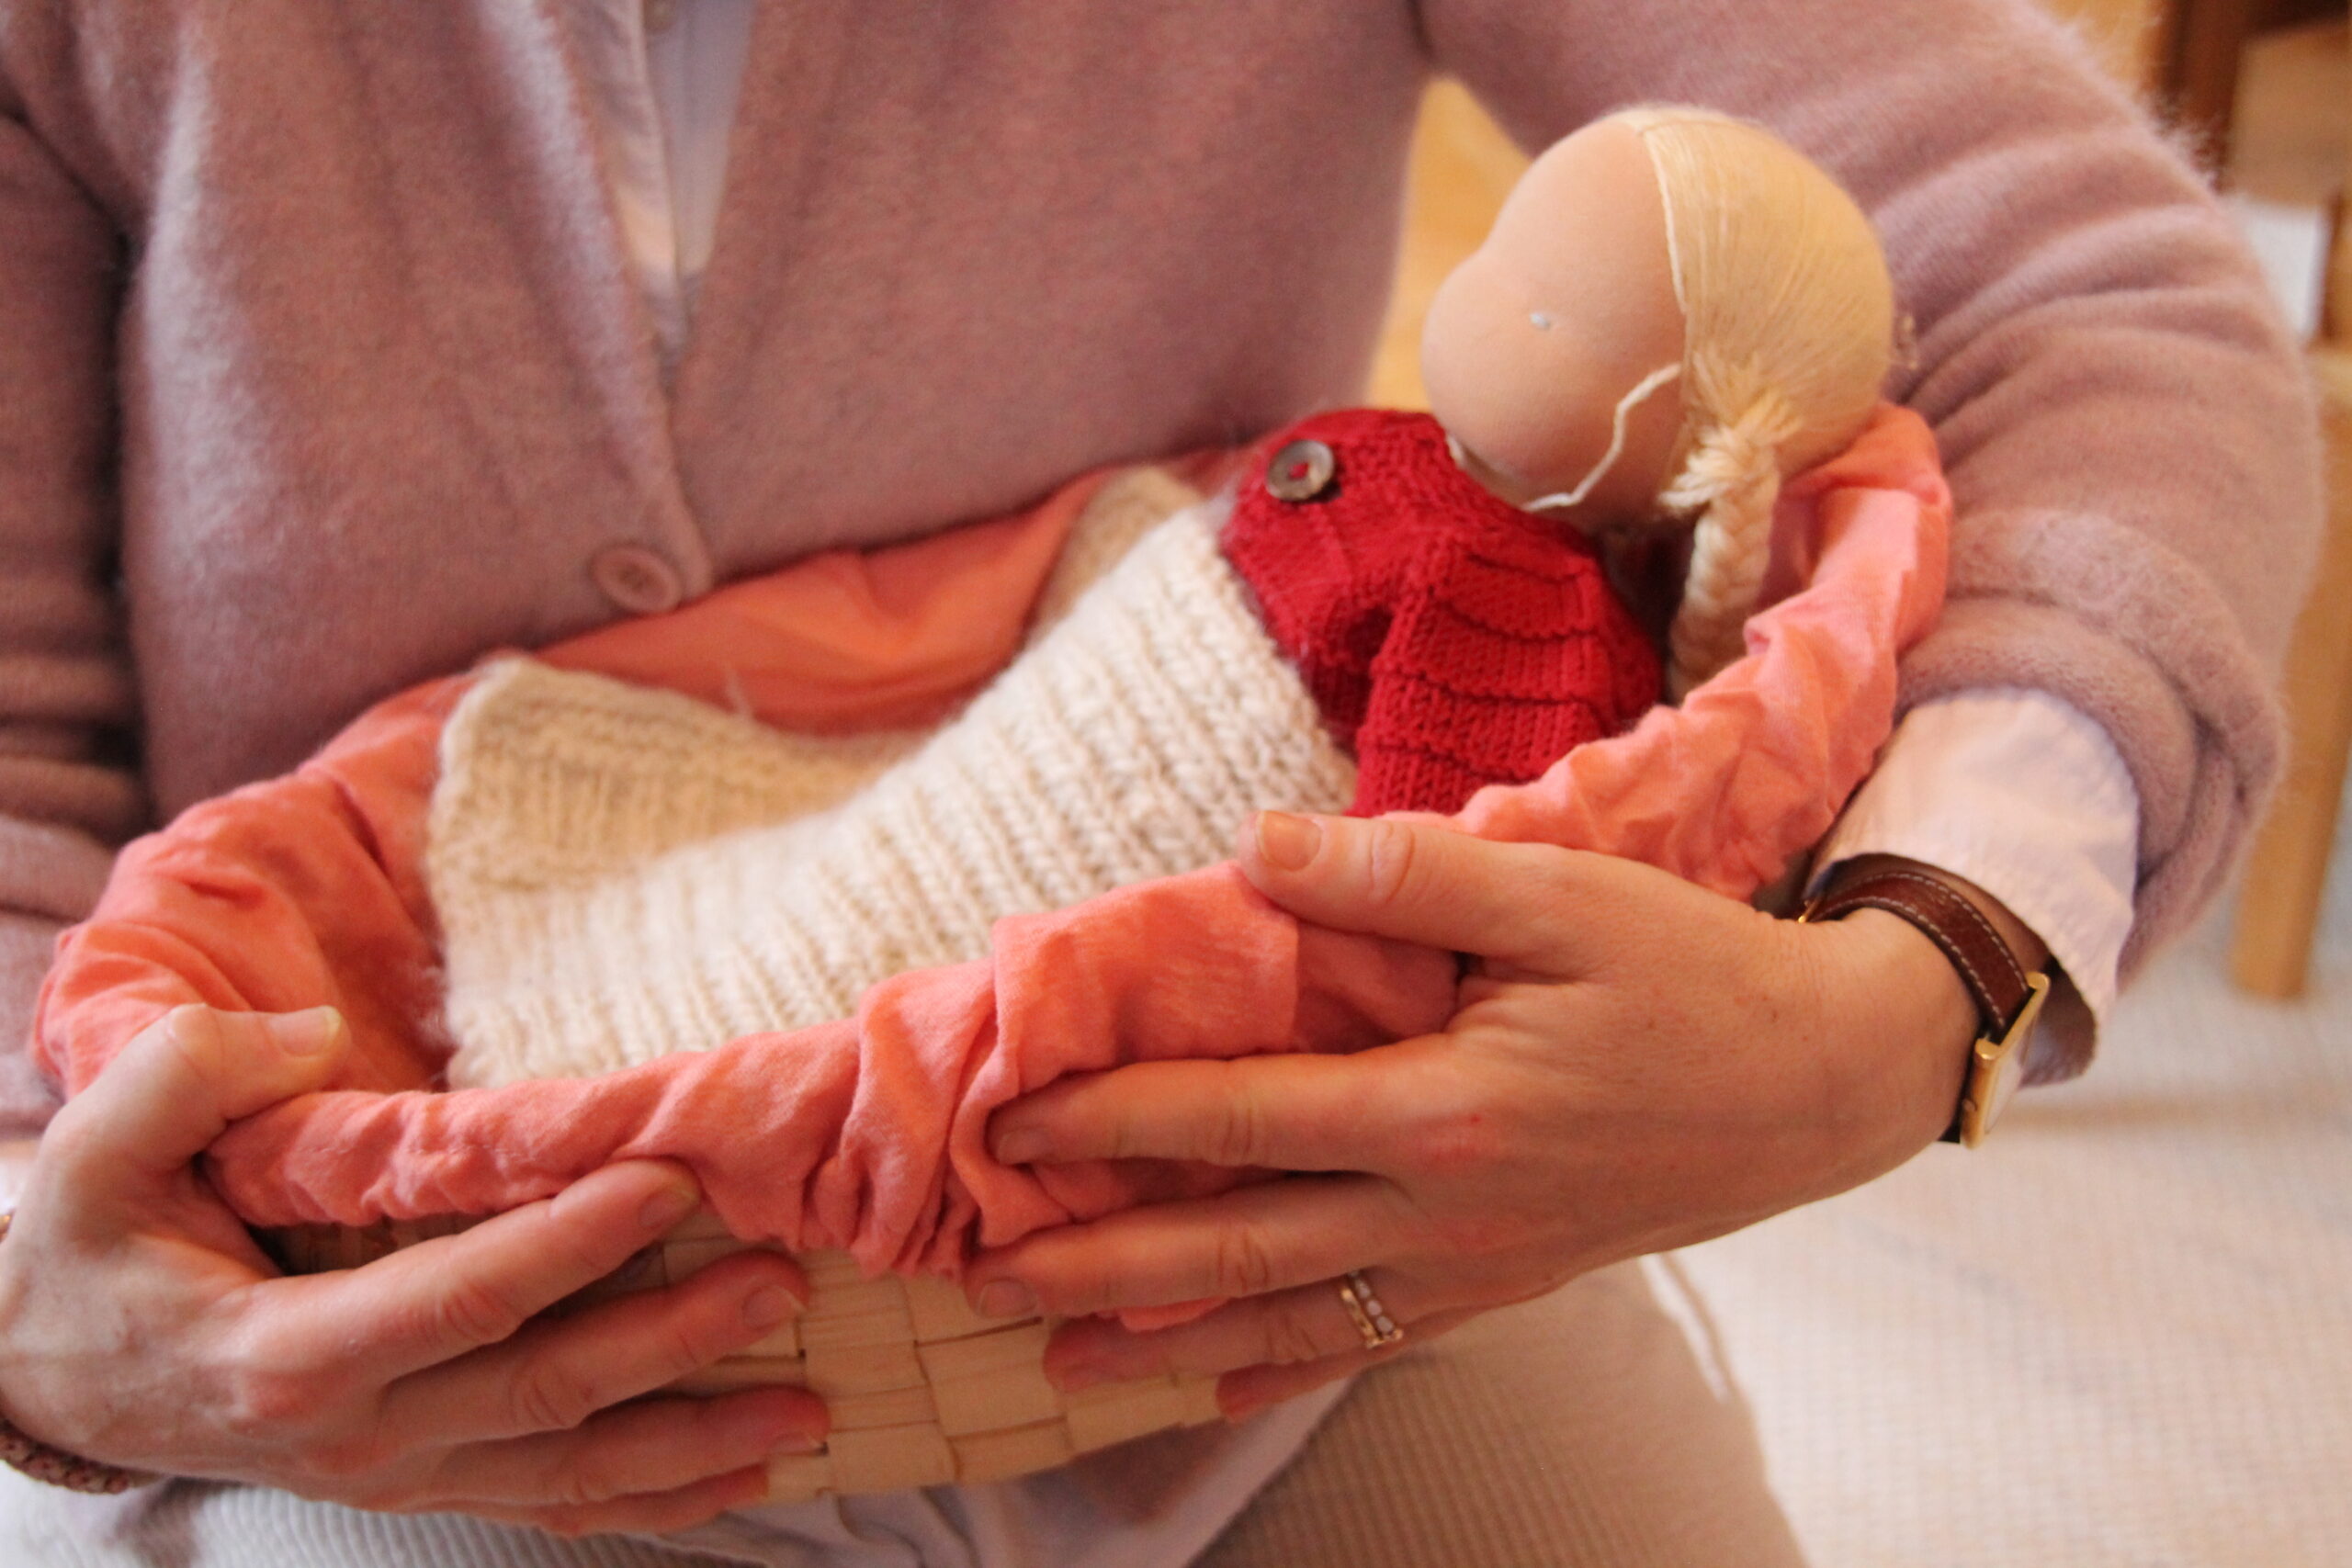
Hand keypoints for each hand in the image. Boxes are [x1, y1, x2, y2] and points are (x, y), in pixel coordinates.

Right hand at [0, 1005, 824, 1535]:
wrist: (52, 1379)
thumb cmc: (85, 1253)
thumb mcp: (93, 1152)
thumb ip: (188, 1077)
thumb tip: (307, 1031)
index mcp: (284, 1351)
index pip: (455, 1296)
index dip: (566, 1243)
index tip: (667, 1179)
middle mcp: (358, 1432)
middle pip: (542, 1390)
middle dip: (674, 1339)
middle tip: (782, 1275)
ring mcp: (398, 1473)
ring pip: (569, 1472)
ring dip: (695, 1441)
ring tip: (806, 1403)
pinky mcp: (425, 1482)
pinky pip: (555, 1508)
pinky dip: (657, 1500)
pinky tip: (748, 1475)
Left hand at [971, 812, 1982, 1417]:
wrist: (1817, 1086)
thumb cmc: (1689, 977)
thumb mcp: (1557, 897)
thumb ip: (1400, 877)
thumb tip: (1251, 852)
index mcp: (1442, 1111)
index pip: (1239, 1118)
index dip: (1115, 1119)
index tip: (1013, 1123)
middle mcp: (1442, 1213)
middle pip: (1235, 1246)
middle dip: (1099, 1260)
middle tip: (982, 1272)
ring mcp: (1471, 1269)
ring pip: (1288, 1317)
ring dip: (1165, 1339)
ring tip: (1061, 1358)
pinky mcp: (1501, 1288)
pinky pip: (1369, 1343)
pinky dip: (1283, 1367)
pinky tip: (1219, 1383)